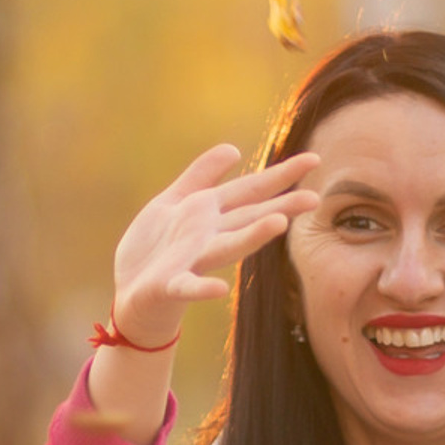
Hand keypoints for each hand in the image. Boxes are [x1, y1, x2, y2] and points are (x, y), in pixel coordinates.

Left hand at [108, 145, 321, 348]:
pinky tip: (219, 289)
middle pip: (248, 218)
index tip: (314, 159)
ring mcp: (191, 261)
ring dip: (252, 236)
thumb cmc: (155, 249)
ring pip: (227, 246)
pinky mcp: (170, 284)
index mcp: (209, 214)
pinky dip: (202, 288)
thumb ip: (201, 176)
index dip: (280, 175)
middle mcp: (208, 237)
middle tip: (314, 199)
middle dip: (280, 207)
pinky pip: (188, 286)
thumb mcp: (175, 202)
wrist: (129, 294)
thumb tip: (234, 150)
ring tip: (280, 223)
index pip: (251, 191)